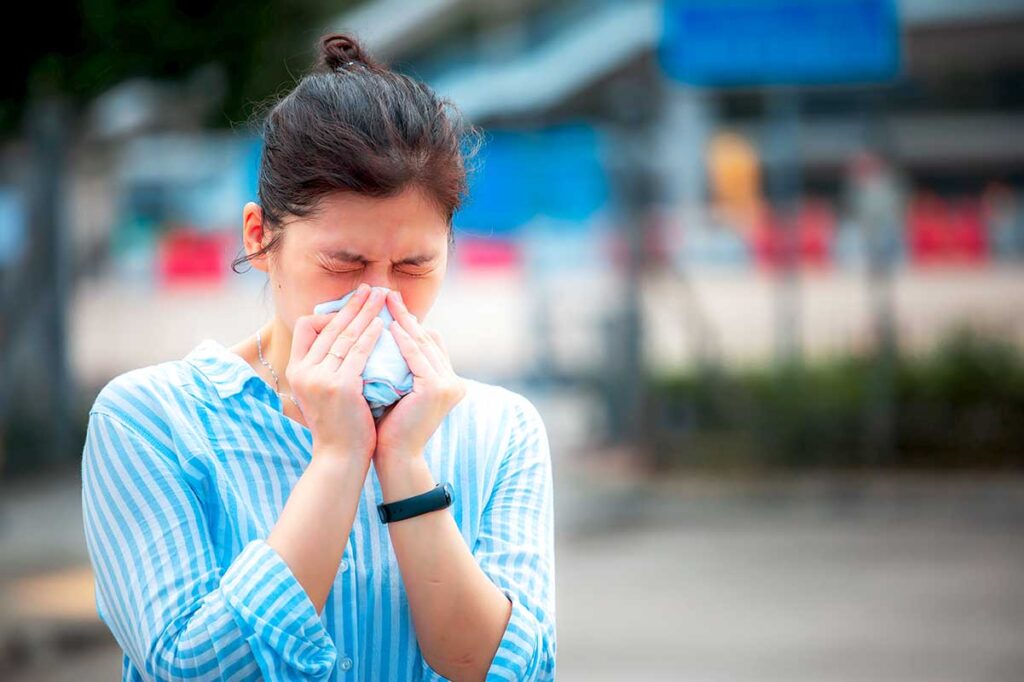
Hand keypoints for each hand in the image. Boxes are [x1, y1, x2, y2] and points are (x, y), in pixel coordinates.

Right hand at [286, 283, 386, 462]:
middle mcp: (303, 371)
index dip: (328, 313)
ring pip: (345, 335)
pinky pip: (358, 352)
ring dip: (365, 312)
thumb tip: (340, 340)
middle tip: (371, 289)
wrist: (340, 458)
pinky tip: (383, 324)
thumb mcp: (321, 393)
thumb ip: (325, 367)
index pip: (305, 326)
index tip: (351, 307)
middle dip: (352, 305)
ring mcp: (320, 378)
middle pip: (329, 326)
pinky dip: (371, 335)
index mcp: (295, 370)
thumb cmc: (338, 425)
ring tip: (382, 298)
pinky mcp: (340, 386)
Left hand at [373, 289, 466, 466]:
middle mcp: (454, 381)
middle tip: (387, 293)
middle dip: (406, 315)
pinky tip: (389, 325)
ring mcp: (449, 384)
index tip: (389, 304)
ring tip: (385, 301)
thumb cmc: (389, 426)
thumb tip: (381, 337)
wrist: (395, 456)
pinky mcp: (437, 388)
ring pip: (423, 343)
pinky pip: (416, 357)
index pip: (430, 342)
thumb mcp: (398, 388)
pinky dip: (403, 340)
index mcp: (448, 381)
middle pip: (427, 338)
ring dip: (403, 320)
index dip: (410, 323)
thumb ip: (398, 366)